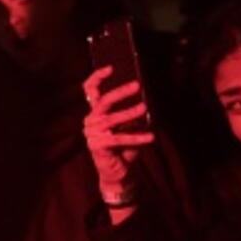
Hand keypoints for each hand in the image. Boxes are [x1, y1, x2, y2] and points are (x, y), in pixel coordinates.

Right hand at [82, 67, 154, 193]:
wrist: (117, 172)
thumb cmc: (123, 147)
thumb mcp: (128, 126)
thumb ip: (131, 113)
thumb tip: (147, 99)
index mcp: (95, 113)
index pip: (90, 91)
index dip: (97, 78)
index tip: (111, 68)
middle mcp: (90, 121)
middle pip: (103, 102)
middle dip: (120, 92)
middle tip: (137, 86)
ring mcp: (91, 134)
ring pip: (112, 119)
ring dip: (130, 113)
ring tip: (144, 108)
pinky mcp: (97, 146)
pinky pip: (119, 139)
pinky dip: (137, 137)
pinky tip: (151, 137)